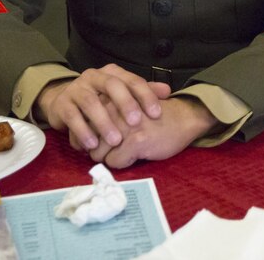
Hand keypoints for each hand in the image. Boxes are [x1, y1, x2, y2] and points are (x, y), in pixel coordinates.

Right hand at [36, 64, 170, 151]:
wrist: (64, 101)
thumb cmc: (100, 99)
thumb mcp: (122, 94)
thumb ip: (144, 92)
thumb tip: (168, 91)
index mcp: (112, 72)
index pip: (132, 80)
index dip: (146, 96)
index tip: (157, 114)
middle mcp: (94, 77)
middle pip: (112, 86)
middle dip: (125, 104)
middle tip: (136, 123)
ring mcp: (76, 89)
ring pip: (91, 103)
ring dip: (104, 122)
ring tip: (115, 140)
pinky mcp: (62, 104)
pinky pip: (72, 117)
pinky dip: (83, 131)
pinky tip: (92, 145)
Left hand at [90, 96, 218, 168]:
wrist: (184, 118)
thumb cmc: (154, 115)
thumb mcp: (127, 108)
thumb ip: (105, 116)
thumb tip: (79, 138)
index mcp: (110, 100)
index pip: (83, 125)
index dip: (89, 137)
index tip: (100, 140)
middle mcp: (114, 111)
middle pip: (89, 141)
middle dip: (99, 149)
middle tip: (117, 147)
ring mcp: (124, 126)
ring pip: (98, 154)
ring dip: (110, 157)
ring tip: (128, 149)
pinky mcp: (135, 141)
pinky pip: (115, 162)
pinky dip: (123, 162)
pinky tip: (137, 153)